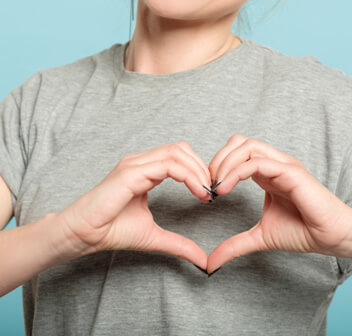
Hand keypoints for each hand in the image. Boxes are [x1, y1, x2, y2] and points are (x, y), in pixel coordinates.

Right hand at [57, 141, 211, 267]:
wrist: (83, 235)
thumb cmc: (111, 230)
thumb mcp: (154, 236)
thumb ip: (179, 243)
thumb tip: (203, 260)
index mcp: (145, 169)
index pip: (179, 156)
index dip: (199, 170)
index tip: (209, 194)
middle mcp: (141, 161)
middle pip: (181, 148)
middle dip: (202, 167)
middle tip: (211, 192)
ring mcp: (135, 164)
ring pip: (177, 152)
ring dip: (198, 170)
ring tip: (205, 193)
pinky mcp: (131, 171)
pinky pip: (168, 165)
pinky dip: (188, 175)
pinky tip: (197, 192)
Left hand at [206, 134, 351, 273]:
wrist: (331, 238)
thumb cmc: (302, 231)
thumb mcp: (258, 237)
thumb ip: (234, 245)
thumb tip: (211, 263)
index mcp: (266, 172)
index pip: (236, 152)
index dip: (218, 165)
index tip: (209, 189)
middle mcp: (273, 163)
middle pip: (238, 142)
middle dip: (218, 159)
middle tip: (209, 183)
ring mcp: (282, 165)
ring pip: (247, 146)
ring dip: (225, 163)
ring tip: (217, 186)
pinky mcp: (291, 172)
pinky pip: (258, 162)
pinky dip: (237, 172)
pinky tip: (226, 188)